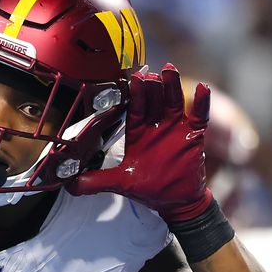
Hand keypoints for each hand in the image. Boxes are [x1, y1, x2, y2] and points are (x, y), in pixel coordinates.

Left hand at [66, 65, 213, 222]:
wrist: (176, 200)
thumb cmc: (149, 187)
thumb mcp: (120, 183)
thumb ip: (96, 181)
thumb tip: (69, 185)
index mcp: (138, 131)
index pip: (135, 108)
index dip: (134, 94)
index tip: (133, 80)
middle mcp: (156, 124)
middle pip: (154, 99)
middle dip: (151, 86)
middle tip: (149, 74)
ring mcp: (175, 127)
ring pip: (174, 101)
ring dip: (173, 86)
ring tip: (170, 71)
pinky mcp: (193, 134)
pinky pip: (199, 116)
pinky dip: (201, 103)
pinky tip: (202, 88)